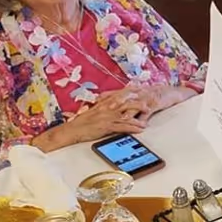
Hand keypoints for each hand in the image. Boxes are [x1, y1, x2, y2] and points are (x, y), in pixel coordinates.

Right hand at [32, 91, 148, 152]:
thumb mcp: (93, 112)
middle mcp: (107, 108)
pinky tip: (140, 129)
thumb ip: (103, 107)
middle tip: (149, 106)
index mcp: (104, 103)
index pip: (121, 95)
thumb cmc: (82, 122)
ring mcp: (107, 117)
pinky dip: (133, 127)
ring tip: (147, 120)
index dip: (132, 93)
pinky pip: (122, 126)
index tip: (141, 91)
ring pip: (127, 115)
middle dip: (139, 104)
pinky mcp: (106, 126)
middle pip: (126, 103)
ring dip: (139, 118)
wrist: (72, 130)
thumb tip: (110, 105)